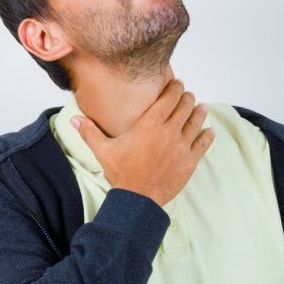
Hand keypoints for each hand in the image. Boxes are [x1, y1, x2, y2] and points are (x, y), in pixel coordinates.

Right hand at [70, 78, 214, 207]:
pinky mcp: (189, 162)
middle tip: (188, 94)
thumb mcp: (103, 151)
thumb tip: (74, 120)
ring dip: (199, 113)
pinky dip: (207, 136)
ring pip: (195, 123)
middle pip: (184, 107)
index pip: (167, 99)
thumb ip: (90, 132)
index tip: (177, 84)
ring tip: (201, 107)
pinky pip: (202, 144)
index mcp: (149, 125)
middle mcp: (168, 132)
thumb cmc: (121, 173)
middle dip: (187, 98)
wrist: (138, 199)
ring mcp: (181, 147)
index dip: (175, 89)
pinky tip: (210, 130)